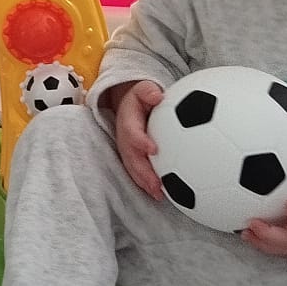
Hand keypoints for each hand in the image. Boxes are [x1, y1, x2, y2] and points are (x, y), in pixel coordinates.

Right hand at [106, 79, 166, 201]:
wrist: (131, 106)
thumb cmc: (142, 98)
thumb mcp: (143, 89)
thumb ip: (148, 91)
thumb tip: (157, 95)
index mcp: (127, 122)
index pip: (132, 132)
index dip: (140, 141)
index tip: (153, 149)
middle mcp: (125, 139)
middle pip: (131, 157)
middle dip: (142, 172)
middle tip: (157, 184)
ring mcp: (127, 151)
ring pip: (133, 169)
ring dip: (145, 183)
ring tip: (159, 195)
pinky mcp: (134, 160)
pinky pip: (139, 173)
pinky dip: (148, 185)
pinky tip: (161, 195)